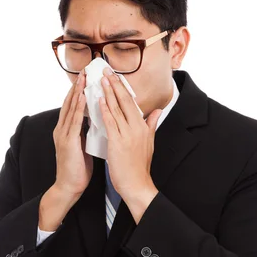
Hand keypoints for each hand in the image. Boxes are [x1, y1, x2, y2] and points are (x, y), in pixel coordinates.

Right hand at [53, 68, 92, 196]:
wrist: (69, 187)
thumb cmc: (77, 169)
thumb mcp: (83, 146)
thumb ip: (86, 133)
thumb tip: (95, 122)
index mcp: (66, 130)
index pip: (72, 106)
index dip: (78, 91)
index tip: (86, 78)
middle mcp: (62, 129)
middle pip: (69, 103)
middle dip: (76, 86)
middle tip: (84, 70)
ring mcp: (63, 135)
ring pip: (70, 108)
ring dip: (77, 92)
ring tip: (83, 77)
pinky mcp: (67, 142)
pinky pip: (74, 121)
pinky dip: (78, 108)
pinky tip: (83, 97)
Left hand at [99, 67, 161, 201]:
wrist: (137, 185)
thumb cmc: (140, 167)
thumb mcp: (149, 142)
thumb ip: (152, 124)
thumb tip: (158, 111)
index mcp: (144, 127)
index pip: (132, 102)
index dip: (123, 88)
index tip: (116, 76)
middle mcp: (137, 128)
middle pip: (125, 101)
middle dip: (114, 84)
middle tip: (105, 71)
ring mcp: (128, 134)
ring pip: (116, 109)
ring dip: (107, 93)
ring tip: (100, 80)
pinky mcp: (118, 142)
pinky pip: (110, 122)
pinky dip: (104, 110)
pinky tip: (99, 100)